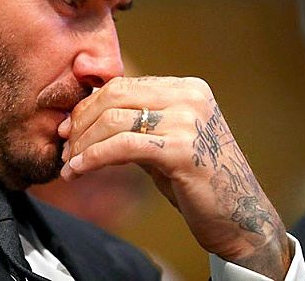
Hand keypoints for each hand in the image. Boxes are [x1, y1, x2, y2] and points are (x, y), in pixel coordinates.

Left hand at [58, 76, 290, 278]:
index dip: (87, 106)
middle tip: (63, 147)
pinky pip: (122, 146)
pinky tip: (77, 171)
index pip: (122, 86)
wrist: (240, 219)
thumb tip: (80, 118)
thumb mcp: (163, 140)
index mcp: (187, 88)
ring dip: (82, 145)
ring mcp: (188, 120)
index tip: (67, 129)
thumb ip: (133, 122)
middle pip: (114, 97)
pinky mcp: (182, 149)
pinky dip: (92, 158)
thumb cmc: (197, 181)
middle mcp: (190, 96)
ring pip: (113, 121)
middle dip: (81, 123)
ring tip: (68, 164)